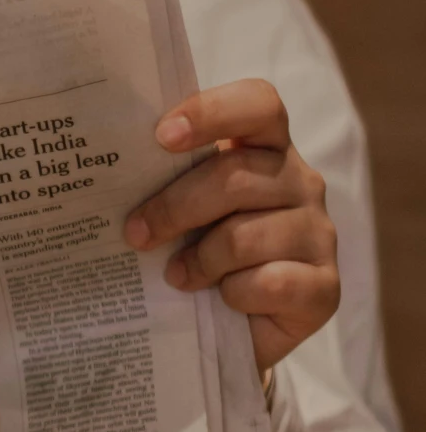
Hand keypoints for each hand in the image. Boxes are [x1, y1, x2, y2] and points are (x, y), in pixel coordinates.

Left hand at [123, 78, 338, 374]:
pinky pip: (269, 282)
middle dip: (175, 206)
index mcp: (268, 147)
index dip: (212, 112)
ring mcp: (319, 234)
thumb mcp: (185, 210)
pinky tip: (223, 299)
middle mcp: (302, 182)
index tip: (161, 136)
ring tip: (177, 275)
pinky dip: (233, 294)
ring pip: (245, 235)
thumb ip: (166, 181)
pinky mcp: (325, 287)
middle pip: (236, 176)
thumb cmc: (203, 253)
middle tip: (136, 233)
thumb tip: (106, 170)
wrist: (236, 328)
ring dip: (200, 260)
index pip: (258, 104)